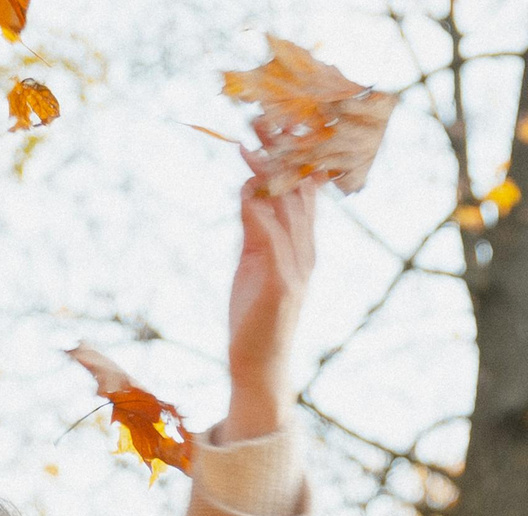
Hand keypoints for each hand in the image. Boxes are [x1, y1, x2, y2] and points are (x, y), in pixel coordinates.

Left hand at [225, 125, 317, 439]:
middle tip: (269, 110)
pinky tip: (248, 189)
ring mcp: (296, 266)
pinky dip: (259, 213)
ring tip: (254, 136)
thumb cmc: (254, 319)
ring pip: (287, 208)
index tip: (284, 116)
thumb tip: (249, 190)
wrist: (259, 368)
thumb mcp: (253, 264)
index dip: (296, 152)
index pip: (302, 188)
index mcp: (301, 243)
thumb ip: (254, 229)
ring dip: (271, 170)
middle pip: (297, 188)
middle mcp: (305, 249)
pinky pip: (270, 241)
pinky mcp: (279, 285)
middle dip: (285, 149)